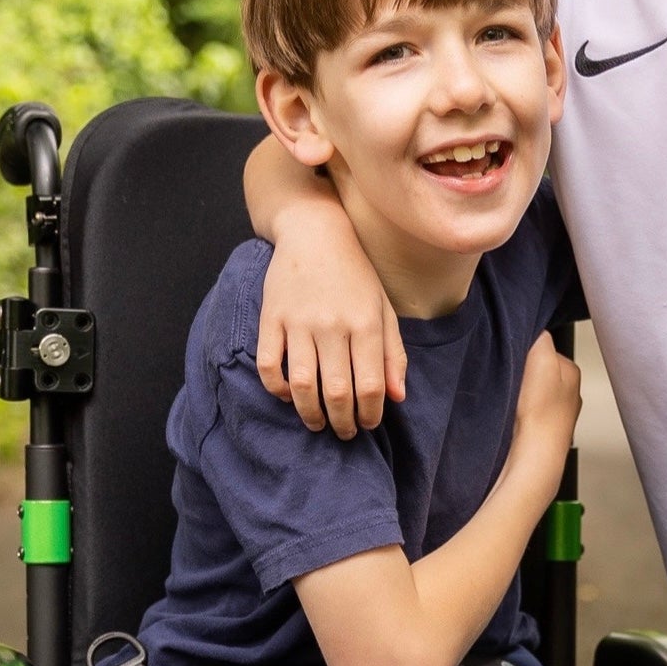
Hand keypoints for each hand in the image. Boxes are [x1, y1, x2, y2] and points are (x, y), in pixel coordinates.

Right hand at [255, 198, 407, 438]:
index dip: (369, 414)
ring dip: (310, 414)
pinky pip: (270, 365)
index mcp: (365, 324)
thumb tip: (397, 397)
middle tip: (343, 433)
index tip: (367, 424)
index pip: (370, 386)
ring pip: (303, 385)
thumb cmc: (356, 275)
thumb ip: (392, 353)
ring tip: (317, 423)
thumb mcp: (383, 309)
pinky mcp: (271, 318)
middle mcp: (333, 325)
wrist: (315, 232)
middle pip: (337, 392)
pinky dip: (277, 388)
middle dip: (342, 423)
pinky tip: (288, 395)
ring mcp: (299, 322)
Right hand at [508, 333, 581, 489]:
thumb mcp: (541, 357)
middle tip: (511, 380)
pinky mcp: (542, 432)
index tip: (512, 359)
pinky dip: (517, 412)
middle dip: (523, 372)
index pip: (544, 347)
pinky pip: (526, 412)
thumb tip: (535, 331)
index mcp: (572, 371)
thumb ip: (540, 337)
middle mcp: (570, 393)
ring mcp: (557, 415)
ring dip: (519, 393)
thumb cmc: (540, 413)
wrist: (534, 458)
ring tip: (512, 400)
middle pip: (537, 369)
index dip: (523, 350)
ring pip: (531, 392)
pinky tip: (512, 417)